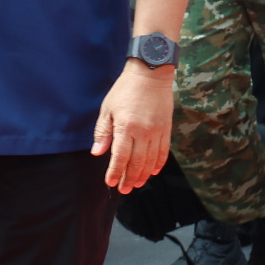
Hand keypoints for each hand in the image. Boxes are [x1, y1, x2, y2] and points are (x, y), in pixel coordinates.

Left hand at [92, 63, 174, 191]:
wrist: (150, 74)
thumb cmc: (125, 90)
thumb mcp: (107, 108)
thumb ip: (103, 132)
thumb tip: (97, 152)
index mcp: (125, 127)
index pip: (120, 156)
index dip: (115, 172)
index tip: (110, 183)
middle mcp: (143, 132)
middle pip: (137, 162)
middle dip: (129, 178)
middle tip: (124, 189)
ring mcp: (157, 131)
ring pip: (151, 160)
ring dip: (144, 174)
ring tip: (137, 184)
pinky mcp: (166, 129)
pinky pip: (164, 151)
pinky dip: (159, 163)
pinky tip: (154, 171)